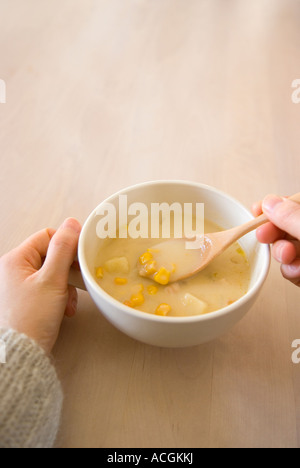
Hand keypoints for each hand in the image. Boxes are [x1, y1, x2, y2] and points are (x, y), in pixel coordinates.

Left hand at [0, 218, 80, 352]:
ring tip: (68, 304)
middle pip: (50, 256)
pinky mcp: (25, 299)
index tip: (78, 261)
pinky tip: (64, 310)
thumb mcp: (52, 280)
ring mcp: (19, 285)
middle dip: (67, 272)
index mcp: (16, 259)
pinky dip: (59, 297)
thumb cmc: (31, 318)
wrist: (21, 354)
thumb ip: (63, 249)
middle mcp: (14, 269)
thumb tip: (72, 223)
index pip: (47, 237)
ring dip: (65, 287)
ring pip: (51, 274)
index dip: (66, 247)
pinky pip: (47, 289)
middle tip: (75, 284)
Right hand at [252, 194, 299, 286]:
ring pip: (286, 249)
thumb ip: (292, 218)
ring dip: (282, 254)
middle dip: (274, 232)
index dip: (275, 205)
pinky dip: (291, 272)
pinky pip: (292, 270)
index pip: (292, 204)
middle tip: (263, 235)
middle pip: (285, 227)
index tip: (257, 210)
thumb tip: (270, 203)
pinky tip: (297, 272)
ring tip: (289, 257)